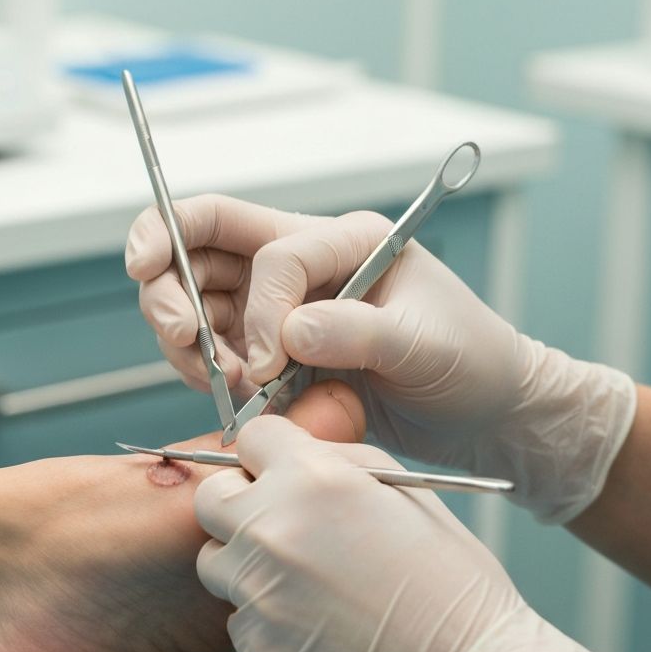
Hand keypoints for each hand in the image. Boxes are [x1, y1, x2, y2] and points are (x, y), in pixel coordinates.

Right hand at [127, 195, 635, 522]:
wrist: (482, 412)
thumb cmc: (470, 361)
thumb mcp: (425, 345)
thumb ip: (356, 332)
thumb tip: (288, 334)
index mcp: (344, 239)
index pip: (273, 253)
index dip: (259, 310)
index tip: (269, 367)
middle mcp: (304, 262)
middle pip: (202, 242)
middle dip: (168, 281)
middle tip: (176, 331)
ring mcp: (282, 304)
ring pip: (194, 295)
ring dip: (183, 335)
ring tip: (214, 379)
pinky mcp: (273, 347)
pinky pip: (211, 345)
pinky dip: (202, 368)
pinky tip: (231, 394)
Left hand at [194, 417, 630, 651]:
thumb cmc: (449, 579)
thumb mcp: (404, 488)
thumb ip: (337, 460)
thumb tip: (294, 452)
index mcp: (310, 479)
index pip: (251, 437)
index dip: (269, 454)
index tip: (281, 472)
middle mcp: (270, 529)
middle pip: (210, 497)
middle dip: (238, 503)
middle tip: (279, 523)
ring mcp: (257, 592)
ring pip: (216, 561)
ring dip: (246, 563)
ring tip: (304, 580)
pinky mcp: (256, 646)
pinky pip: (239, 617)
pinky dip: (266, 617)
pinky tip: (315, 624)